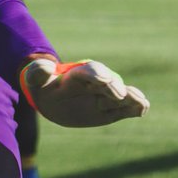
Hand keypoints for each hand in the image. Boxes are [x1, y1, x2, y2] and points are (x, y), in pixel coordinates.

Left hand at [20, 58, 148, 127]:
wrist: (52, 98)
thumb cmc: (43, 86)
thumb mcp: (34, 79)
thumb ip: (38, 73)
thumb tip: (46, 68)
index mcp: (76, 75)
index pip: (88, 71)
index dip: (96, 74)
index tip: (104, 79)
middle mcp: (94, 84)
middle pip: (107, 82)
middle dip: (113, 87)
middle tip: (120, 94)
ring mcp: (103, 96)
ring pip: (119, 95)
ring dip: (130, 98)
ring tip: (141, 103)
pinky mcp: (110, 109)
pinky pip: (124, 108)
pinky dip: (134, 108)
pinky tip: (143, 109)